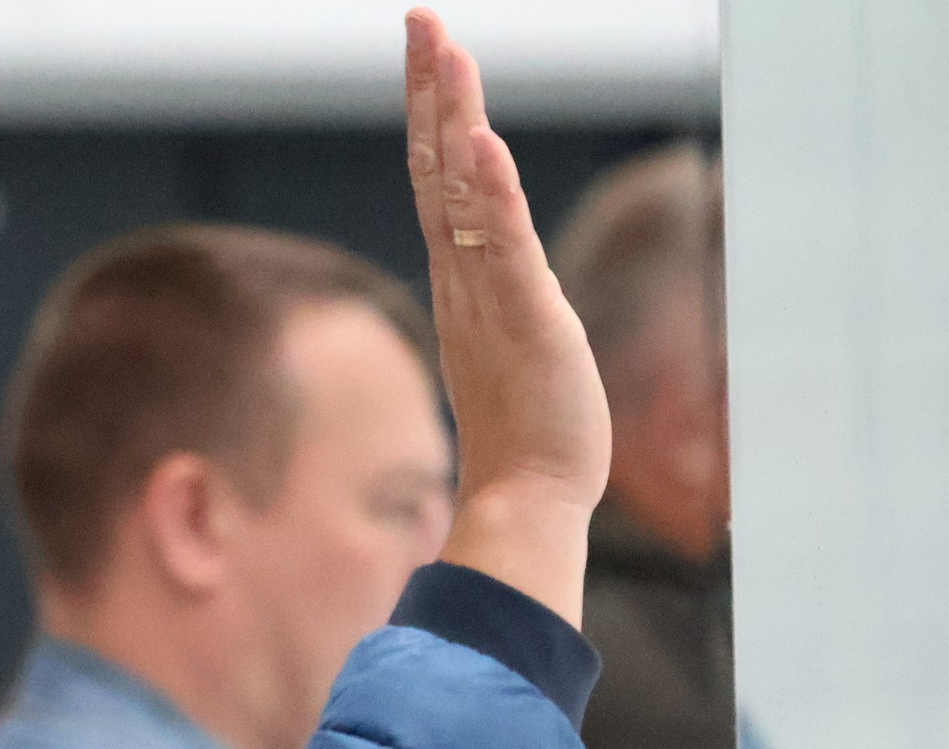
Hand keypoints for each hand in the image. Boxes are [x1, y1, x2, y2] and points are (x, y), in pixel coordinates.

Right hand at [404, 8, 610, 624]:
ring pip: (464, 193)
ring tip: (446, 51)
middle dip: (431, 89)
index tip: (428, 47)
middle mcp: (467, 278)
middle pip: (437, 167)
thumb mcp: (511, 347)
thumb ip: (497, 306)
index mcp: (465, 280)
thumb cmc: (526, 435)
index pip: (440, 180)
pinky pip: (500, 246)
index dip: (432, 111)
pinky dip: (488, 192)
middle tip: (421, 19)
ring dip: (453, 119)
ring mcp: (490, 296)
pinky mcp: (525, 320)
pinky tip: (480, 141)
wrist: (527, 499)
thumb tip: (489, 284)